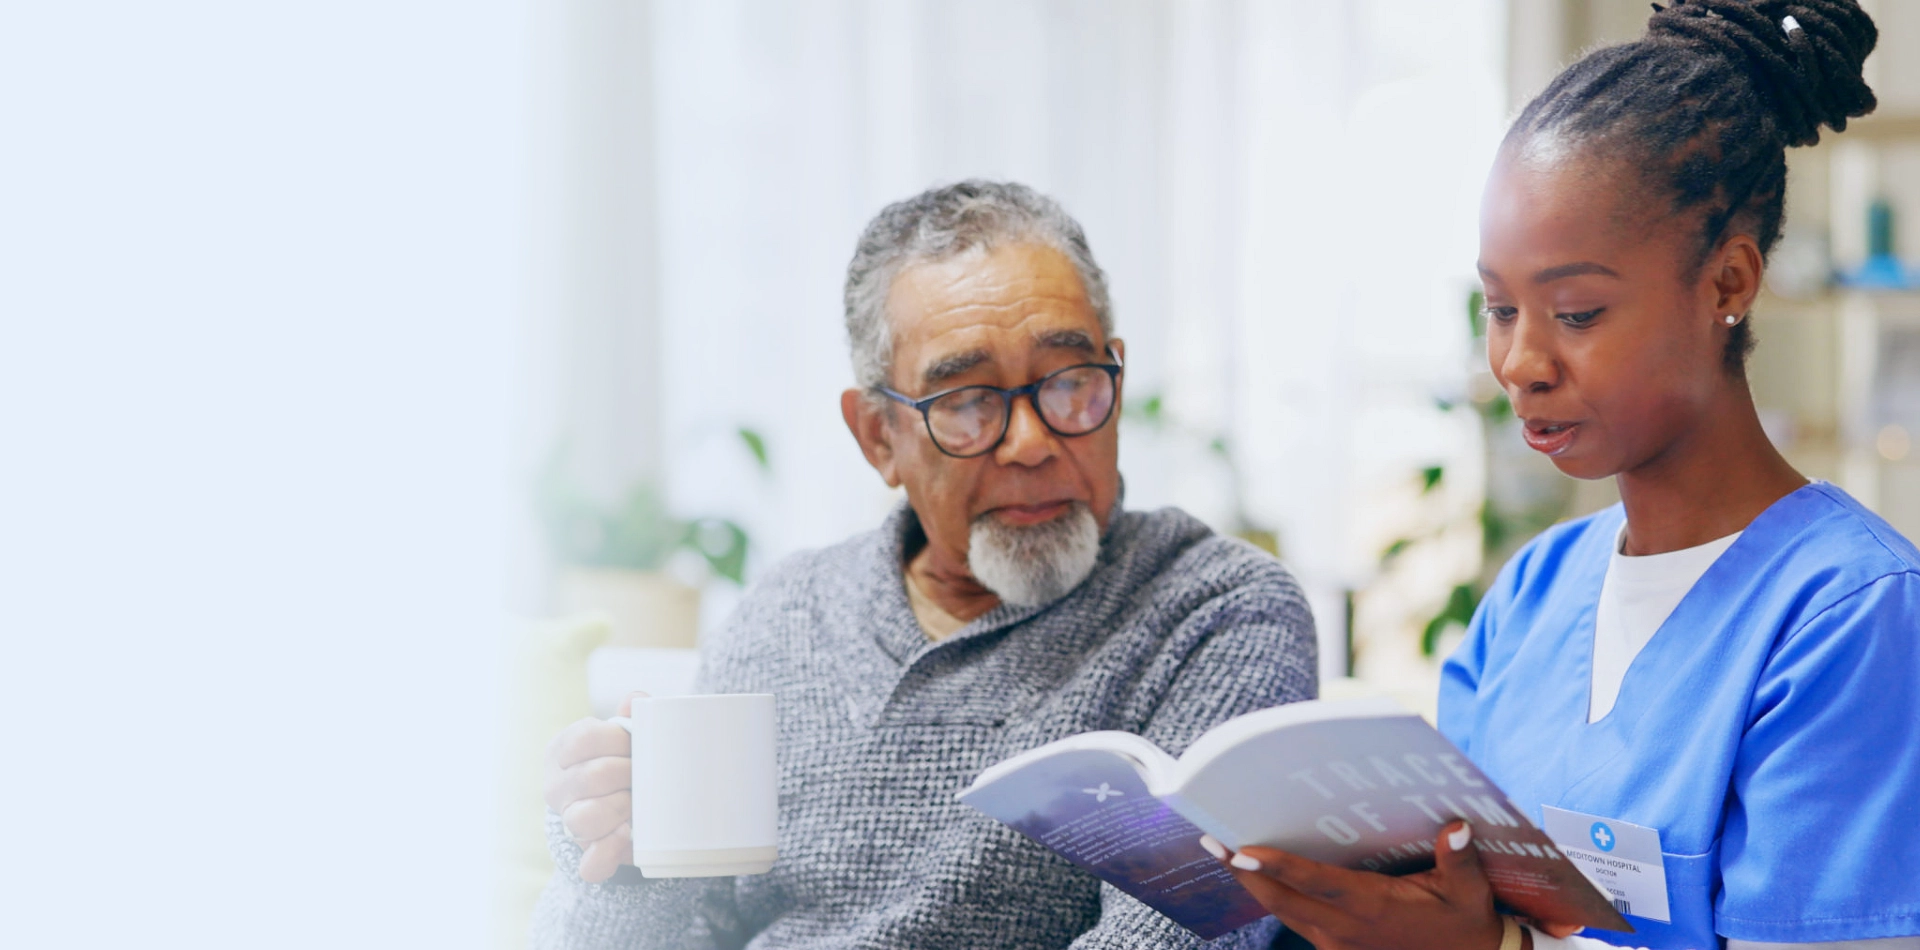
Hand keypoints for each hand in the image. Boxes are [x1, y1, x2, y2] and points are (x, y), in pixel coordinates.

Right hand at [543, 691, 645, 882]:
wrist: (620, 810)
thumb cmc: (620, 762)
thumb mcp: (621, 738)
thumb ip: (629, 718)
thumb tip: (636, 698)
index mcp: (561, 750)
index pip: (584, 739)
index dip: (618, 741)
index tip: (635, 745)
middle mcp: (556, 787)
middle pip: (593, 776)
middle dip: (628, 773)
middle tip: (642, 774)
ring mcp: (567, 823)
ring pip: (586, 818)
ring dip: (621, 809)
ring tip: (636, 803)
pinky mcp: (585, 856)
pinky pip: (591, 863)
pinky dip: (609, 853)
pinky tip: (626, 837)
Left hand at [1205, 821, 1502, 949]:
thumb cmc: (1465, 922)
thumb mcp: (1470, 891)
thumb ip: (1459, 859)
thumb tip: (1458, 827)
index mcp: (1371, 908)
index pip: (1314, 884)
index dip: (1276, 868)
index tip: (1241, 852)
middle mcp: (1346, 930)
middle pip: (1280, 901)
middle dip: (1243, 873)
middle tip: (1212, 842)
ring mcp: (1337, 944)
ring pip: (1284, 912)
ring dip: (1254, 886)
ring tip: (1225, 854)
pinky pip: (1298, 921)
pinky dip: (1277, 897)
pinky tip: (1261, 877)